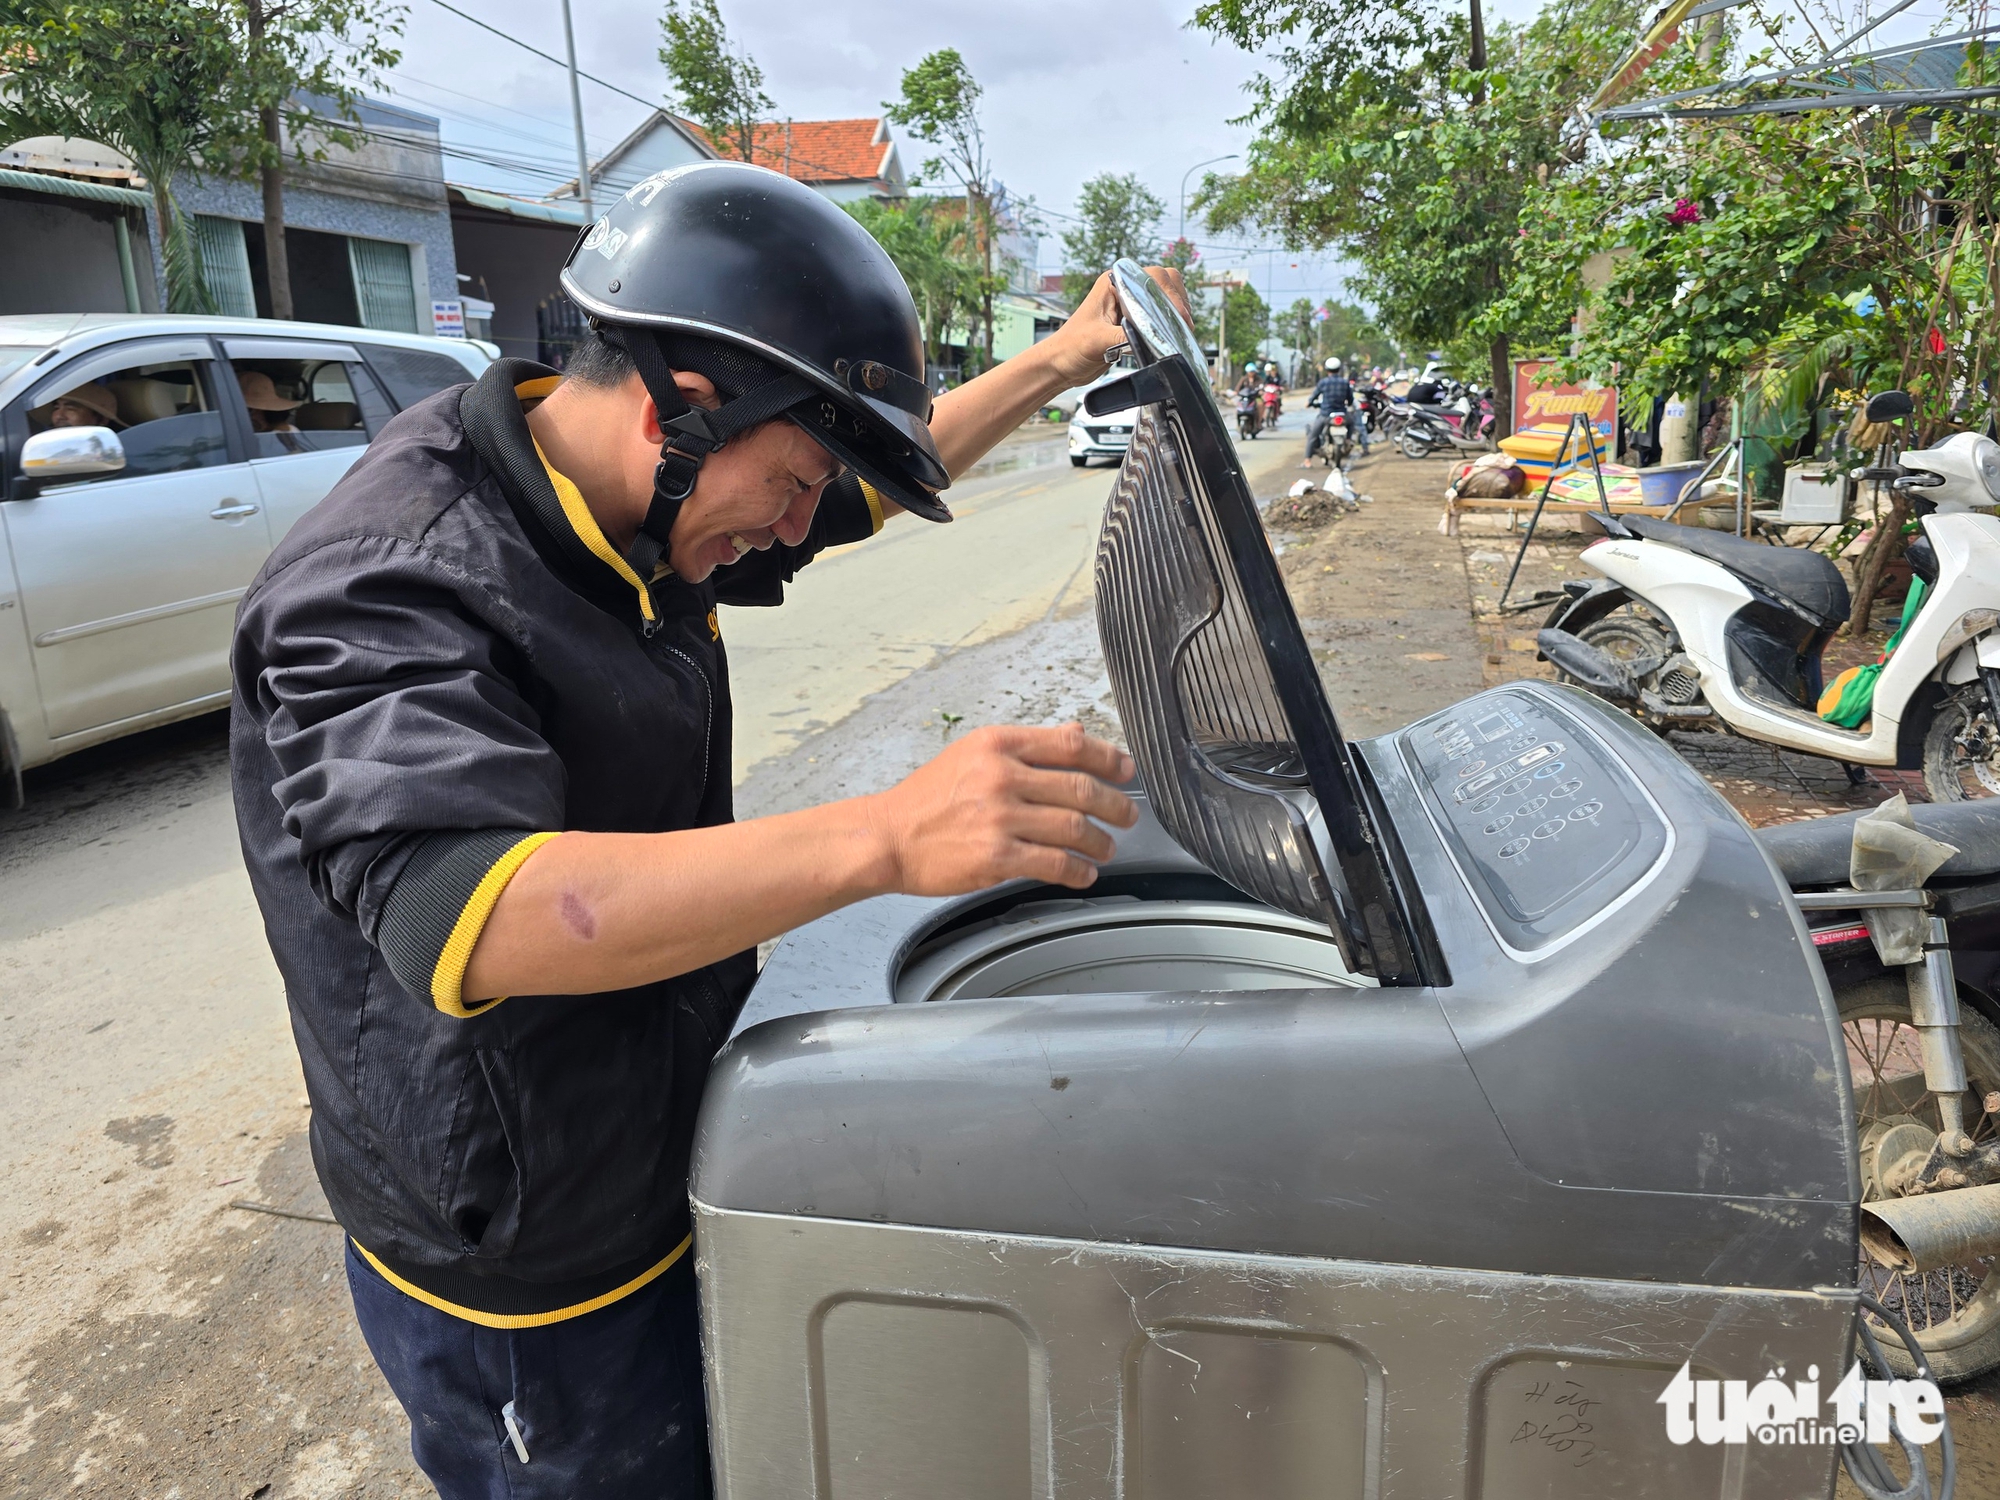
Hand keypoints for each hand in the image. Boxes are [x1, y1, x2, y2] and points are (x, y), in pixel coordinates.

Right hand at [869, 724, 1138, 894]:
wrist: (887, 837)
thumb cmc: (926, 799)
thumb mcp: (972, 753)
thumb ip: (1026, 746)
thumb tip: (1076, 733)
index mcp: (997, 744)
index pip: (1070, 744)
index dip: (1109, 758)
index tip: (1126, 770)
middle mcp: (1001, 776)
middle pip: (1081, 788)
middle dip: (1116, 806)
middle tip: (1128, 816)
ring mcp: (999, 817)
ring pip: (1074, 828)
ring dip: (1100, 843)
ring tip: (1106, 849)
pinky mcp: (996, 856)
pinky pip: (1054, 863)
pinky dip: (1077, 871)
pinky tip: (1083, 873)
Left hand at [1038, 266, 1195, 390]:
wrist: (1060, 366)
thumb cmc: (1071, 348)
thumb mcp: (1098, 341)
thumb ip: (1124, 335)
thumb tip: (1151, 336)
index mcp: (1114, 282)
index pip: (1152, 276)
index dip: (1169, 293)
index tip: (1178, 314)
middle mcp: (1124, 289)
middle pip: (1164, 281)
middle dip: (1177, 300)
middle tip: (1184, 323)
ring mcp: (1131, 304)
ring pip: (1164, 297)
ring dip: (1175, 311)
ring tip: (1181, 330)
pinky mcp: (1134, 321)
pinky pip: (1159, 315)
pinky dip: (1169, 323)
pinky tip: (1173, 335)